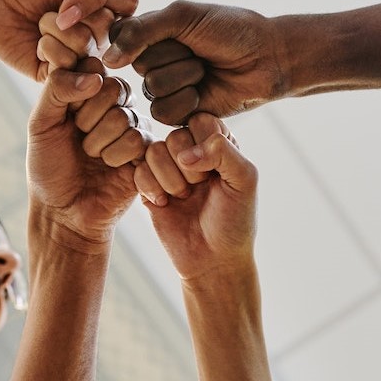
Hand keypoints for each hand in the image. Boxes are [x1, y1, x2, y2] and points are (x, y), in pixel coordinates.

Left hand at [0, 0, 137, 80]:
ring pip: (85, 44)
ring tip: (42, 24)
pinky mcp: (63, 77)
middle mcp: (102, 36)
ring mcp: (84, 58)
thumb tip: (80, 21)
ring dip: (54, 28)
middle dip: (73, 10)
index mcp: (110, 9)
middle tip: (55, 8)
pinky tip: (37, 44)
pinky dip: (47, 47)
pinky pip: (67, 64)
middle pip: (107, 25)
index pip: (129, 3)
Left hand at [26, 58, 150, 252]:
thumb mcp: (40, 124)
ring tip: (92, 157)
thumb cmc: (49, 166)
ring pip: (124, 116)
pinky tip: (109, 167)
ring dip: (99, 143)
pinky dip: (115, 157)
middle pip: (113, 88)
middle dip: (87, 120)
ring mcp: (133, 125)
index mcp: (88, 89)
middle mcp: (114, 103)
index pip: (92, 66)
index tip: (64, 116)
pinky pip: (137, 140)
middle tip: (79, 139)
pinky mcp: (147, 149)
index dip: (75, 93)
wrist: (64, 211)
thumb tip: (94, 77)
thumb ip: (57, 89)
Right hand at [102, 1, 286, 125]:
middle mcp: (153, 58)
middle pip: (138, 65)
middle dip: (174, 56)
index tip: (172, 30)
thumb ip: (142, 32)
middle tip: (199, 51)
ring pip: (152, 89)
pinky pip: (163, 112)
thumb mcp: (184, 17)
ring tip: (206, 70)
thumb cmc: (231, 30)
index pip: (119, 35)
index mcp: (151, 31)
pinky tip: (206, 92)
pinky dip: (188, 101)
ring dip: (184, 78)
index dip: (140, 37)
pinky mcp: (179, 112)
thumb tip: (108, 59)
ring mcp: (166, 86)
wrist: (268, 58)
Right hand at [135, 114, 257, 280]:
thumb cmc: (234, 220)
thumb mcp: (244, 181)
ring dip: (170, 180)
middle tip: (199, 189)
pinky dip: (151, 189)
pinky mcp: (147, 185)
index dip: (205, 146)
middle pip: (174, 136)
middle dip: (188, 169)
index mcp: (217, 142)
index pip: (200, 120)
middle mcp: (191, 149)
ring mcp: (167, 167)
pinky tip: (164, 204)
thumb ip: (223, 151)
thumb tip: (185, 153)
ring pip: (153, 151)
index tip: (216, 173)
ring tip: (183, 197)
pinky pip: (137, 171)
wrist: (213, 259)